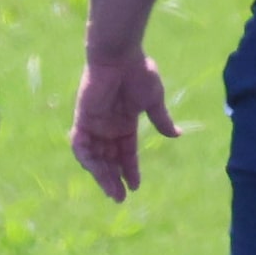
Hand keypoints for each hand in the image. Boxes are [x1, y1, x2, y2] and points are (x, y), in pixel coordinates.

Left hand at [70, 52, 179, 202]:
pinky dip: (86, 158)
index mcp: (125, 123)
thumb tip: (175, 135)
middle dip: (113, 179)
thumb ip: (160, 119)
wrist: (119, 55)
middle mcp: (108, 126)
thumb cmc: (138, 73)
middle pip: (109, 159)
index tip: (135, 186)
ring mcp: (94, 123)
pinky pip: (80, 144)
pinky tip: (95, 171)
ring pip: (94, 156)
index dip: (130, 169)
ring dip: (101, 174)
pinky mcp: (82, 118)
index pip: (126, 152)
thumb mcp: (153, 100)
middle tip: (119, 198)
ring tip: (110, 190)